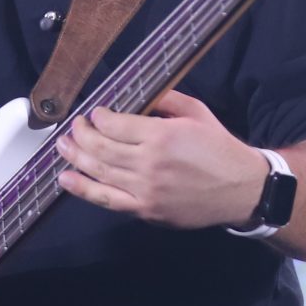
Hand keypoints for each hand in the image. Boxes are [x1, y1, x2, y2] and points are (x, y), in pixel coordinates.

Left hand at [55, 89, 268, 227]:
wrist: (242, 189)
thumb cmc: (221, 149)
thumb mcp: (199, 113)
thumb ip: (167, 100)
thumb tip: (138, 96)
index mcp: (163, 135)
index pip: (114, 124)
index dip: (98, 116)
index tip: (96, 113)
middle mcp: (150, 162)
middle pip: (100, 146)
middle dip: (81, 133)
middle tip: (74, 126)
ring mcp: (145, 189)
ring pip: (98, 171)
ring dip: (75, 156)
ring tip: (62, 146)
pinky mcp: (145, 209)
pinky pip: (106, 199)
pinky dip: (82, 188)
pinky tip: (66, 178)